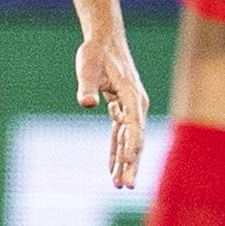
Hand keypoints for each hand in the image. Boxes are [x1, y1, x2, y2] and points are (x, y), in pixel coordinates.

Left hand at [76, 30, 148, 189]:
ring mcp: (131, 108)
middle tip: (126, 186)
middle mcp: (137, 105)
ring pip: (128, 140)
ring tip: (119, 184)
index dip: (132, 149)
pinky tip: (112, 168)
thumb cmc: (96, 52)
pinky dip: (116, 150)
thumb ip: (87, 85)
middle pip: (135, 139)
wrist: (104, 39)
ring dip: (124, 161)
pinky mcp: (122, 108)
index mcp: (133, 96)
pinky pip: (120, 134)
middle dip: (131, 164)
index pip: (135, 128)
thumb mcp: (88, 66)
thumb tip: (87, 104)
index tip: (129, 167)